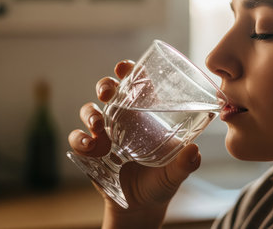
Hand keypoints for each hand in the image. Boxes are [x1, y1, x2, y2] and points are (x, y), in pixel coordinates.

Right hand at [68, 60, 201, 218]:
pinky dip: (79, 139)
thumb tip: (194, 151)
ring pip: (89, 110)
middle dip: (105, 85)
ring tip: (98, 126)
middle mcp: (123, 120)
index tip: (124, 67)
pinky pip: (78, 139)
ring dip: (90, 113)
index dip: (129, 72)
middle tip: (107, 92)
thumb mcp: (177, 171)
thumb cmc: (162, 180)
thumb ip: (186, 163)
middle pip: (109, 91)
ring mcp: (105, 134)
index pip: (136, 86)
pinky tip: (89, 146)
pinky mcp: (91, 152)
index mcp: (145, 116)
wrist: (142, 205)